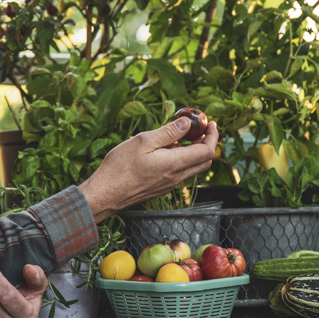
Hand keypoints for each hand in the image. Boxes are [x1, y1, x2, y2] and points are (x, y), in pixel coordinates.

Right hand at [79, 117, 219, 221]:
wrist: (105, 194)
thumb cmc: (120, 167)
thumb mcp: (143, 141)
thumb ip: (168, 132)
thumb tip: (186, 123)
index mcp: (175, 164)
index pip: (207, 152)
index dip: (212, 136)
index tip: (211, 123)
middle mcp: (176, 177)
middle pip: (204, 161)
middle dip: (207, 143)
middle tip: (200, 128)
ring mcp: (169, 185)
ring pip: (192, 168)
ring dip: (193, 151)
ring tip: (180, 135)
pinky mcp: (161, 188)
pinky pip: (179, 173)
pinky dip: (181, 159)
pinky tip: (166, 149)